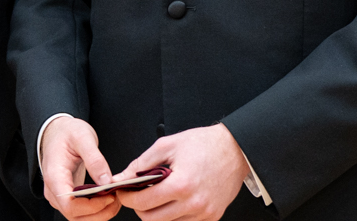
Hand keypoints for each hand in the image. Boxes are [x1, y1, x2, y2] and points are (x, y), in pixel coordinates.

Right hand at [40, 116, 120, 220]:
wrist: (57, 131)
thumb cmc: (67, 132)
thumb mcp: (83, 137)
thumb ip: (94, 159)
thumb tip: (106, 182)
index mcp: (55, 177)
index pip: (70, 205)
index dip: (91, 207)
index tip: (109, 197)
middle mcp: (54, 191)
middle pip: (74, 216)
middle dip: (99, 213)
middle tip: (118, 199)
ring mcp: (59, 195)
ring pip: (78, 218)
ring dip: (99, 214)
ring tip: (116, 199)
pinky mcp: (67, 196)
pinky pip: (80, 211)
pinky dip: (95, 209)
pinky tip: (108, 198)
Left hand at [115, 124, 248, 220]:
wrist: (235, 149)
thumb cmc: (203, 143)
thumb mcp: (168, 145)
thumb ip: (141, 163)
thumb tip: (121, 177)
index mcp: (181, 184)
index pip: (143, 201)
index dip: (127, 198)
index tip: (123, 192)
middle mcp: (193, 203)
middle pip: (152, 219)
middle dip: (139, 208)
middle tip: (137, 195)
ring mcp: (204, 213)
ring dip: (156, 214)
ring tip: (157, 196)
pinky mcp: (212, 217)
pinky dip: (174, 216)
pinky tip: (173, 201)